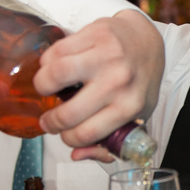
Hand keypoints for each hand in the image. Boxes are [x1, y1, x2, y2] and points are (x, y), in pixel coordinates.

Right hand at [34, 12, 163, 150]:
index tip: (63, 134)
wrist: (147, 42)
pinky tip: (53, 67)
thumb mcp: (133, 115)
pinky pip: (56, 51)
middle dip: (50, 122)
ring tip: (47, 88)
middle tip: (49, 119)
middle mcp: (119, 82)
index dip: (67, 139)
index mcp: (129, 107)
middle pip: (67, 113)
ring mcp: (107, 56)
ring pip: (55, 75)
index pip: (86, 134)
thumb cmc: (138, 81)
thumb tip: (77, 155)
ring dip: (42, 86)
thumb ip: (107, 140)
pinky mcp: (95, 34)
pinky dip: (46, 62)